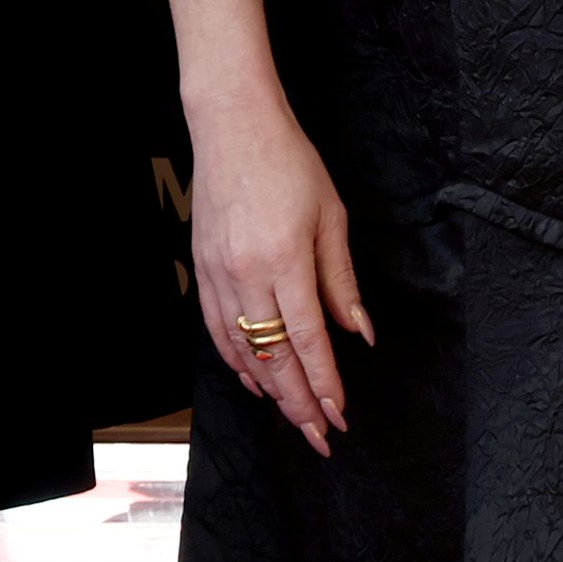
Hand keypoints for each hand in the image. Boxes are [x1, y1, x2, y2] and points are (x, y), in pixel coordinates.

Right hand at [186, 91, 372, 457]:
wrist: (231, 125)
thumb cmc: (288, 163)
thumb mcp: (330, 216)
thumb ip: (341, 279)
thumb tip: (360, 332)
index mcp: (284, 260)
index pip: (307, 339)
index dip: (325, 384)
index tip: (340, 416)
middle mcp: (245, 274)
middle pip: (273, 356)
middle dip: (299, 402)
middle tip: (320, 436)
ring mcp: (218, 272)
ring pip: (242, 348)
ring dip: (269, 389)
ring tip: (293, 417)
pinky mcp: (202, 266)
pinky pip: (216, 327)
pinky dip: (235, 359)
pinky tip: (251, 379)